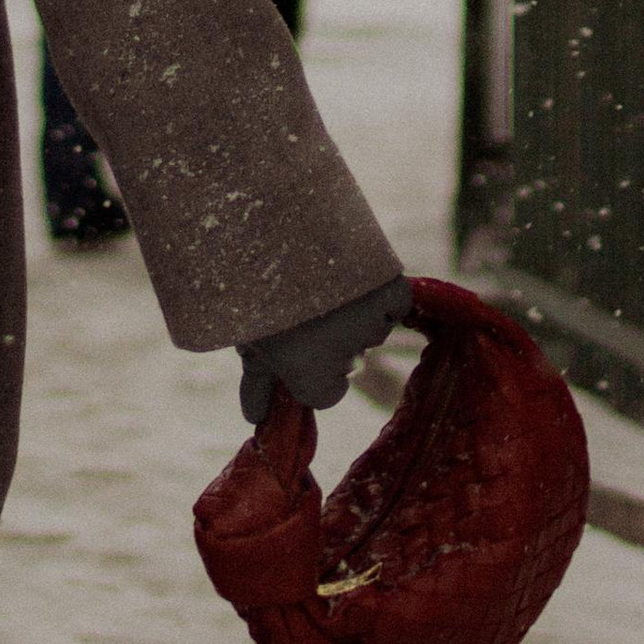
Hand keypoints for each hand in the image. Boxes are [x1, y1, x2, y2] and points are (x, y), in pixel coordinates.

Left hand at [237, 273, 412, 426]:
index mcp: (311, 380)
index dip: (312, 368)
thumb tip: (255, 420)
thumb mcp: (248, 334)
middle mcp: (349, 361)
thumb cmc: (251, 285)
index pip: (328, 394)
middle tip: (305, 300)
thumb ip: (257, 381)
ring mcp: (373, 326)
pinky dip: (381, 293)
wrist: (271, 223)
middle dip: (333, 337)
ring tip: (322, 275)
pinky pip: (395, 303)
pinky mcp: (392, 293)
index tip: (298, 342)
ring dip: (356, 310)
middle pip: (350, 359)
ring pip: (372, 329)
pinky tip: (354, 273)